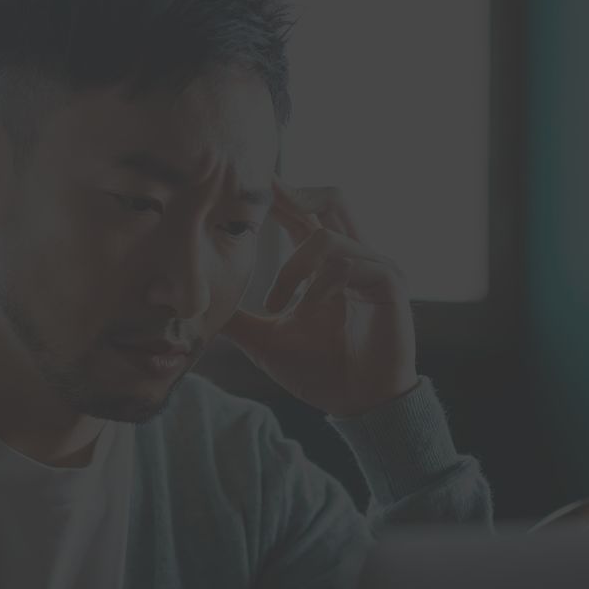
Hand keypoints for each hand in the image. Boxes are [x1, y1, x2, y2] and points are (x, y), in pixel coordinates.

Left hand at [221, 182, 418, 419]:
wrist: (356, 405)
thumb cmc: (320, 371)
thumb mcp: (266, 340)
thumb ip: (238, 318)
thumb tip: (199, 309)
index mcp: (327, 264)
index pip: (303, 215)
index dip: (279, 196)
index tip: (249, 183)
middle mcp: (354, 256)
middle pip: (332, 197)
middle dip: (294, 194)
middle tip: (262, 195)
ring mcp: (374, 267)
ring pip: (328, 234)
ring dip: (292, 266)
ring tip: (276, 303)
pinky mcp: (389, 282)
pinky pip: (348, 263)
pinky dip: (319, 283)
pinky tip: (305, 307)